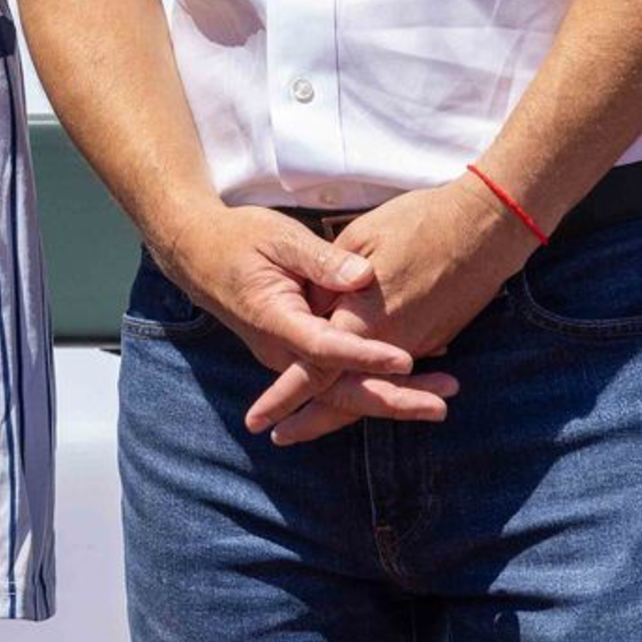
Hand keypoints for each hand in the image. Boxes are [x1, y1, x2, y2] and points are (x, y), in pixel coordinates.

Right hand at [155, 203, 429, 399]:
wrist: (199, 256)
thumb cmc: (240, 240)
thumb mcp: (279, 237)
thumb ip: (321, 260)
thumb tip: (363, 276)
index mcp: (277, 320)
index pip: (326, 349)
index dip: (366, 356)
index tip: (405, 360)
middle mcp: (283, 351)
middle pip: (341, 389)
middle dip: (393, 400)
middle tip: (442, 404)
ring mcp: (291, 359)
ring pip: (344, 391)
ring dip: (394, 397)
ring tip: (443, 398)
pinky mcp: (300, 356)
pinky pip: (339, 381)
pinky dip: (378, 383)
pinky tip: (420, 377)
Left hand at [244, 177, 527, 445]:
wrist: (488, 226)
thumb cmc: (420, 222)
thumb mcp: (361, 237)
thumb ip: (330, 277)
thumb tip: (310, 307)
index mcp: (363, 320)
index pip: (315, 372)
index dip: (285, 398)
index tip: (258, 421)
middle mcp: (391, 344)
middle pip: (345, 395)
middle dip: (312, 420)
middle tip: (281, 437)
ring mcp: (418, 344)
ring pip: (373, 387)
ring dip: (344, 406)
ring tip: (311, 424)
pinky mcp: (436, 336)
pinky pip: (398, 371)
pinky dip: (375, 385)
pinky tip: (360, 387)